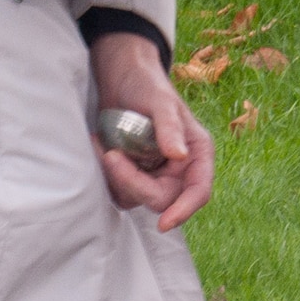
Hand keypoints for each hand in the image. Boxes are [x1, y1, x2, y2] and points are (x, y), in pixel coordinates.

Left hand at [89, 32, 213, 230]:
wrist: (121, 77)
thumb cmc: (147, 83)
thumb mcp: (160, 101)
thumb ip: (170, 128)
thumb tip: (180, 156)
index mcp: (197, 154)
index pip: (197, 192)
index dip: (183, 211)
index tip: (164, 223)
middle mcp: (180, 168)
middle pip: (161, 199)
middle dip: (133, 182)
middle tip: (111, 155)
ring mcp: (155, 173)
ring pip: (136, 198)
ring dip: (117, 178)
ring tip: (105, 145)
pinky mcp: (133, 174)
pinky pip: (119, 190)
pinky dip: (107, 175)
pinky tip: (101, 147)